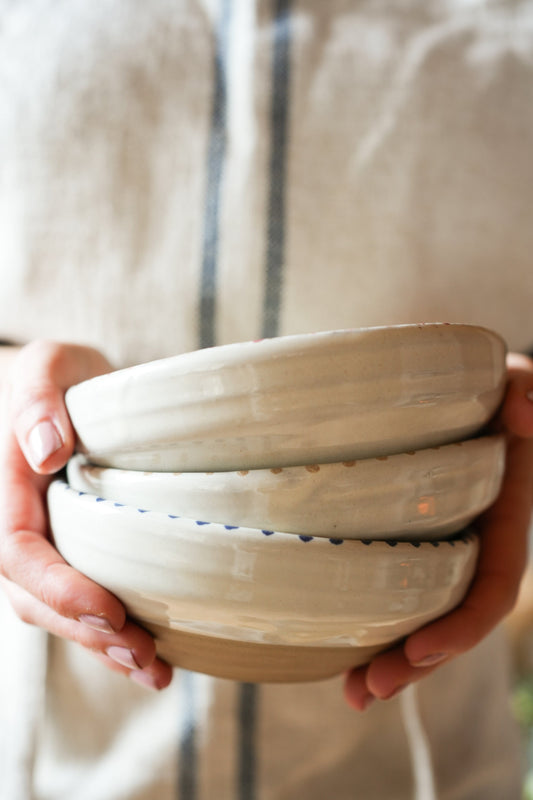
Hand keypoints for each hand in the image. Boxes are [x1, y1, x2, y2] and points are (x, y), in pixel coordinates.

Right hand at [0, 340, 172, 689]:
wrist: (64, 387)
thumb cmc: (60, 374)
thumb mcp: (51, 364)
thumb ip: (38, 398)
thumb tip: (44, 451)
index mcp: (4, 486)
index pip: (18, 552)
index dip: (61, 589)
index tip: (112, 613)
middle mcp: (15, 522)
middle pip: (35, 596)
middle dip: (87, 633)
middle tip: (146, 658)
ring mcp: (39, 542)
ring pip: (55, 609)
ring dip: (100, 646)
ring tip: (154, 670)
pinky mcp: (66, 550)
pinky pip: (75, 599)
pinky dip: (105, 631)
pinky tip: (143, 654)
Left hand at [344, 352, 532, 710]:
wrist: (461, 387)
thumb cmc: (491, 386)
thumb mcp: (519, 380)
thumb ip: (532, 392)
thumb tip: (524, 416)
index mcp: (500, 521)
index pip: (490, 588)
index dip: (464, 626)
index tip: (423, 648)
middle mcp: (470, 544)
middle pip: (449, 620)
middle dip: (417, 662)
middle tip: (369, 691)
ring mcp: (435, 546)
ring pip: (417, 615)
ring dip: (390, 658)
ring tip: (351, 692)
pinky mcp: (399, 536)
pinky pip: (386, 585)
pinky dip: (364, 618)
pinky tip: (331, 646)